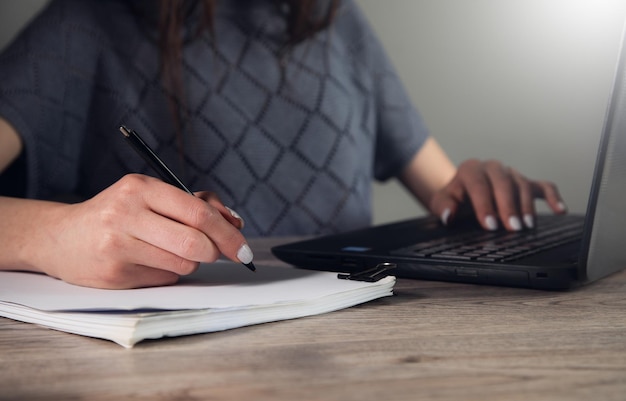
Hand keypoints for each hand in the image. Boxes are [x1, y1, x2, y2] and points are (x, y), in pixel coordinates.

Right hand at [25, 174, 248, 288]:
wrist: (61, 237)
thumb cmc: (119, 214)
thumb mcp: (152, 197)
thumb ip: (196, 204)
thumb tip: (235, 222)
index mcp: (141, 187)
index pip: (198, 212)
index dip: (228, 233)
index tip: (243, 248)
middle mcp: (127, 213)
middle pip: (195, 242)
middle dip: (215, 252)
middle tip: (215, 253)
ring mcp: (118, 245)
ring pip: (184, 263)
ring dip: (189, 261)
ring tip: (166, 249)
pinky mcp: (115, 274)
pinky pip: (165, 278)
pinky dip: (168, 271)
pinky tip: (146, 261)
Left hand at [428, 159, 565, 230]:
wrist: (462, 192)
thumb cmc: (454, 199)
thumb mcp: (442, 202)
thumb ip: (443, 207)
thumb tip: (448, 216)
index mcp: (471, 169)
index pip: (479, 184)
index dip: (485, 205)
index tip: (490, 225)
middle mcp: (492, 168)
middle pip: (504, 183)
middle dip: (509, 207)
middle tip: (513, 228)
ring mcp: (511, 173)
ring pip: (522, 185)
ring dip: (527, 206)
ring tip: (527, 226)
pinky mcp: (525, 182)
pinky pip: (543, 186)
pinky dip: (553, 197)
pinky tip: (559, 210)